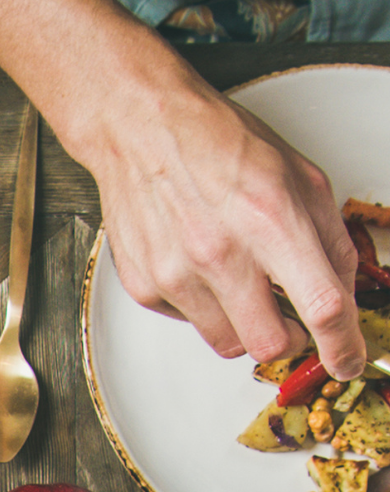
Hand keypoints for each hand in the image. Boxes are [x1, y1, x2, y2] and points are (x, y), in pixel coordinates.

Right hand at [79, 88, 363, 376]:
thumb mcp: (297, 175)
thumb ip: (327, 235)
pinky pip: (189, 323)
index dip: (342, 344)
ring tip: (240, 284)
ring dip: (244, 324)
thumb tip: (343, 285)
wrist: (143, 130)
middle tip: (290, 319)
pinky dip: (204, 306)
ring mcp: (178, 275)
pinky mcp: (146, 287)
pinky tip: (201, 267)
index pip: (321, 304)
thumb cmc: (219, 144)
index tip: (348, 361)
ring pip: (227, 343)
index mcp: (271, 220)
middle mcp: (222, 254)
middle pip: (269, 343)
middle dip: (288, 340)